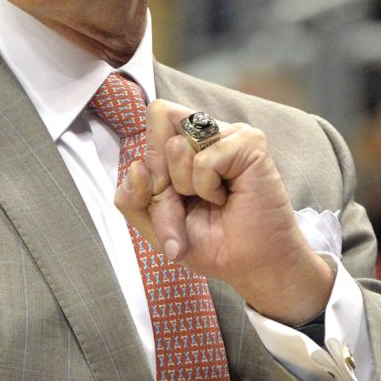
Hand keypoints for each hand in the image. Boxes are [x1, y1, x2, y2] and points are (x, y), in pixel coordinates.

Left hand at [114, 100, 333, 324]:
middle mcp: (205, 129)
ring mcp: (228, 132)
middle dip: (162, 174)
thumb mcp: (153, 223)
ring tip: (211, 201)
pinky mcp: (249, 142)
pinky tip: (227, 197)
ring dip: (185, 186)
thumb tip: (137, 166)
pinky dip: (208, 188)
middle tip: (187, 200)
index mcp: (182, 138)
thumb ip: (131, 198)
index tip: (168, 195)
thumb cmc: (209, 240)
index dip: (151, 160)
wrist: (249, 264)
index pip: (151, 118)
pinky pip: (204, 160)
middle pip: (159, 116)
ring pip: (176, 144)